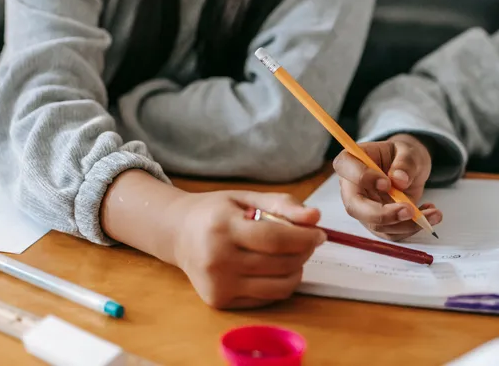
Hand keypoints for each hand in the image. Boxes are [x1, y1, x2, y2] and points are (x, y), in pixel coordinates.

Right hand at [169, 191, 325, 308]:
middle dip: (304, 252)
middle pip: (280, 264)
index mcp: (222, 228)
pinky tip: (274, 268)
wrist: (179, 234)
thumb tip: (315, 218)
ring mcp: (217, 284)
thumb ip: (283, 204)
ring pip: (278, 286)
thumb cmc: (217, 213)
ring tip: (293, 255)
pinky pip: (267, 298)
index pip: (275, 239)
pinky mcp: (219, 301)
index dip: (304, 238)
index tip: (320, 233)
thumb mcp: (247, 197)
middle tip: (308, 241)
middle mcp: (216, 260)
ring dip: (297, 270)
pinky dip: (280, 284)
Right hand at [332, 134, 442, 240]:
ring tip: (433, 213)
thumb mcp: (409, 151)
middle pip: (355, 207)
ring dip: (406, 224)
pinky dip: (412, 228)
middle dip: (382, 214)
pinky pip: (391, 233)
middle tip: (409, 210)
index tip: (387, 183)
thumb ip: (405, 162)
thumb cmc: (403, 155)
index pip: (345, 168)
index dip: (362, 177)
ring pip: (376, 225)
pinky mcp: (378, 223)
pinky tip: (428, 214)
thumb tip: (399, 180)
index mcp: (352, 161)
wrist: (409, 169)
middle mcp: (352, 187)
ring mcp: (364, 208)